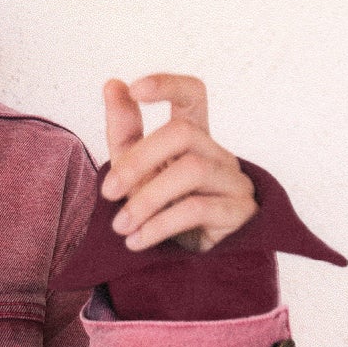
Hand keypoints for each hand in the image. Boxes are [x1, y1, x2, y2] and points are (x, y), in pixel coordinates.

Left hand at [101, 74, 257, 251]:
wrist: (193, 262)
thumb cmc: (165, 209)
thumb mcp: (138, 170)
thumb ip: (125, 131)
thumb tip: (112, 84)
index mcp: (195, 137)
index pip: (193, 94)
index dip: (168, 85)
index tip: (135, 89)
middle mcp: (218, 153)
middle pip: (182, 133)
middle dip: (138, 161)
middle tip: (108, 192)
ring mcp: (233, 180)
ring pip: (191, 170)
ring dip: (146, 200)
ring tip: (120, 226)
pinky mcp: (239, 212)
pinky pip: (197, 209)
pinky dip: (159, 226)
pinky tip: (136, 241)